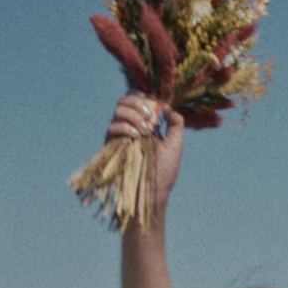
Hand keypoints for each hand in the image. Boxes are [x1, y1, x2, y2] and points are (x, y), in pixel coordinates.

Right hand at [107, 94, 183, 211]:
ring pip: (118, 110)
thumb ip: (175, 123)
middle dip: (137, 103)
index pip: (135, 99)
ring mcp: (120, 134)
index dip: (141, 96)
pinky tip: (137, 137)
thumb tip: (167, 106)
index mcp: (144, 123)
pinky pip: (113, 127)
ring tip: (146, 131)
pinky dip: (125, 127)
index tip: (152, 102)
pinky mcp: (111, 145)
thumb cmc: (165, 170)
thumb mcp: (175, 143)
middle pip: (124, 100)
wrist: (153, 190)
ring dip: (133, 116)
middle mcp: (129, 126)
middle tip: (150, 116)